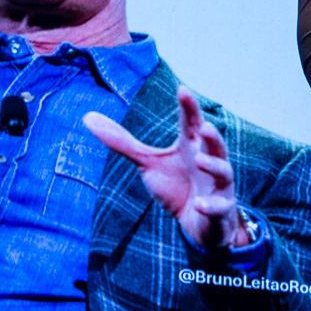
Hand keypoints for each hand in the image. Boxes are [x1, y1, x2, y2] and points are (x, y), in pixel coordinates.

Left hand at [83, 87, 246, 248]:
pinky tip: (199, 205)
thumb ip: (121, 141)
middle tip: (204, 126)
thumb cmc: (176, 183)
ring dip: (214, 165)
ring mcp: (218, 184)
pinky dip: (210, 205)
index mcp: (191, 146)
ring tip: (200, 160)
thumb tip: (87, 116)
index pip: (191, 122)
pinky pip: (219, 206)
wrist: (199, 221)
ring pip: (223, 171)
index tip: (182, 89)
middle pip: (214, 144)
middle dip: (212, 135)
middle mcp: (210, 160)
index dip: (189, 107)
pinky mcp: (220, 208)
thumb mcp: (147, 162)